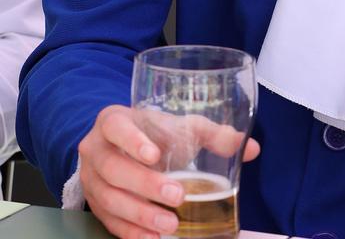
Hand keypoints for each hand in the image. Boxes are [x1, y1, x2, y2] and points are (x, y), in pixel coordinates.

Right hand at [78, 104, 259, 238]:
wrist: (121, 148)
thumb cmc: (154, 134)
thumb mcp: (179, 127)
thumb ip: (212, 134)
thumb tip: (251, 148)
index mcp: (114, 121)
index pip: (117, 127)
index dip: (132, 141)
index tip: (155, 155)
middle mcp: (95, 149)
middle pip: (114, 169)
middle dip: (146, 185)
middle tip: (176, 197)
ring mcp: (91, 179)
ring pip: (109, 199)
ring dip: (140, 214)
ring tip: (169, 225)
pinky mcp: (94, 204)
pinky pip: (108, 221)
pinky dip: (130, 231)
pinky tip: (151, 238)